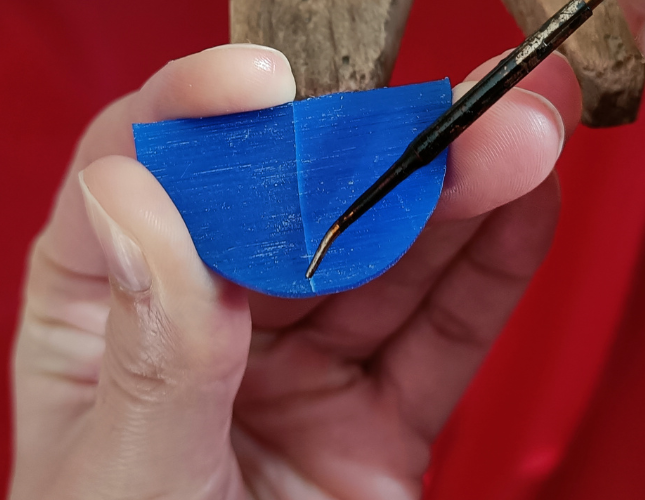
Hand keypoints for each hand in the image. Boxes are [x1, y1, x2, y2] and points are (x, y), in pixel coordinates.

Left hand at [9, 45, 580, 498]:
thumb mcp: (123, 480)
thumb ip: (148, 348)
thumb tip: (139, 200)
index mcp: (110, 323)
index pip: (144, 183)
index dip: (200, 116)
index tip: (266, 84)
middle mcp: (213, 326)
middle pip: (295, 211)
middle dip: (379, 155)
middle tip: (457, 109)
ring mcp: (304, 367)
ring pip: (388, 264)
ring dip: (457, 200)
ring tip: (521, 142)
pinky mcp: (379, 417)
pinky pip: (439, 335)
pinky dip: (487, 274)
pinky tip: (524, 211)